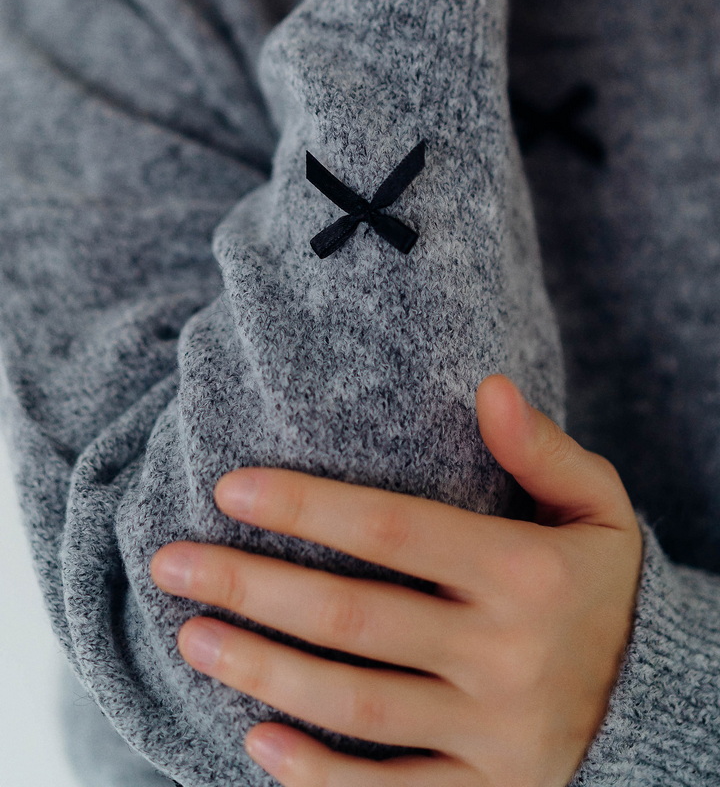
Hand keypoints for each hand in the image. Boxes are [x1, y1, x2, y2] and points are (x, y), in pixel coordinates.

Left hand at [151, 374, 642, 786]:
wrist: (657, 698)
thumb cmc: (604, 586)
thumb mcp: (598, 508)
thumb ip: (541, 450)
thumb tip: (488, 386)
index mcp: (527, 574)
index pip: (393, 530)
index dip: (306, 507)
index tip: (229, 487)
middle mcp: (507, 655)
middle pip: (353, 618)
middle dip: (252, 587)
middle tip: (172, 564)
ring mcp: (497, 735)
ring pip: (356, 704)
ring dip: (263, 671)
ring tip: (192, 637)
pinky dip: (319, 779)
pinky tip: (256, 741)